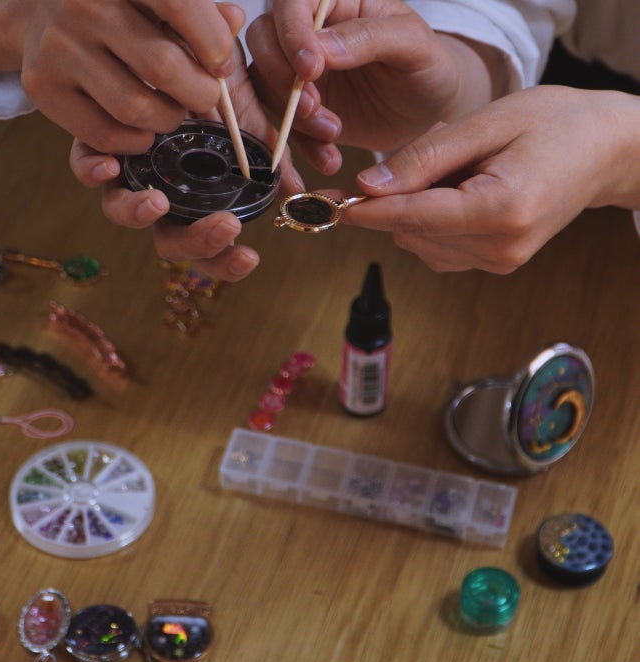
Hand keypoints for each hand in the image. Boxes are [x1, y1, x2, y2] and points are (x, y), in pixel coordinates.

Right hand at [0, 0, 244, 152]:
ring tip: (173, 112)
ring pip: (134, 108)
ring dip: (168, 120)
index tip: (222, 64)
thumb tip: (234, 21)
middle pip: (162, 66)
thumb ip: (201, 8)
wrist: (40, 8)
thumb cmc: (119, 4)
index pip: (178, 2)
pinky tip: (143, 129)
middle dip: (198, 93)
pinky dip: (135, 142)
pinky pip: (104, 134)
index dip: (213, 42)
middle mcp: (82, 2)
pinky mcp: (42, 86)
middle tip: (203, 97)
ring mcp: (57, 45)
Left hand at [69, 47, 306, 281]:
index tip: (250, 256)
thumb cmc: (215, 90)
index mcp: (195, 200)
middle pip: (169, 243)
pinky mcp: (95, 144)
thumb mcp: (249, 120)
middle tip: (227, 227)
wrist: (180, 42)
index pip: (208, 247)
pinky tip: (110, 166)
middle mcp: (160, 194)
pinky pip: (85, 168)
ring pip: (123, 214)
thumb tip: (298, 191)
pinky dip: (93, 172)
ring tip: (158, 203)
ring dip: (140, 215)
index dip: (225, 263)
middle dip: (197, 243)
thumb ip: (271, 155)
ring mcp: (127, 174)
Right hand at [246, 0, 507, 168]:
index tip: (311, 70)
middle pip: (263, 40)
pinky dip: (301, 147)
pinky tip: (330, 159)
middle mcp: (309, 29)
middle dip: (282, 79)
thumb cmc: (427, 67)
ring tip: (333, 136)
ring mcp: (297, 70)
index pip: (293, 2)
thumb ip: (370, 38)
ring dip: (292, 118)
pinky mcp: (297, 108)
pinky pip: (280, 125)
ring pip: (265, 86)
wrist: (426, 113)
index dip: (292, 33)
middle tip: (314, 107)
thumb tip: (323, 48)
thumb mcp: (413, 45)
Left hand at [337, 86, 639, 272]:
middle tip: (416, 158)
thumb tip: (369, 186)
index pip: (415, 218)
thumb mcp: (488, 123)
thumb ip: (425, 158)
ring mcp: (498, 263)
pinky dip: (430, 222)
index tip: (329, 205)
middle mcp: (500, 248)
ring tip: (455, 172)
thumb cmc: (555, 125)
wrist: (604, 152)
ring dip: (414, 211)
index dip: (368, 211)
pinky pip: (437, 249)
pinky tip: (457, 194)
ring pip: (419, 244)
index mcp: (502, 209)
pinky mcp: (495, 265)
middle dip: (395, 201)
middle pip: (411, 233)